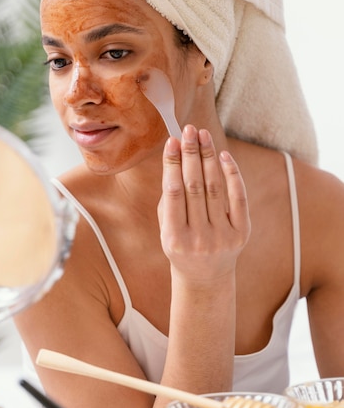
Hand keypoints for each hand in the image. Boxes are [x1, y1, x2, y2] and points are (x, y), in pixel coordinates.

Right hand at [158, 125, 249, 281]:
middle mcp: (198, 238)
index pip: (173, 192)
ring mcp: (222, 236)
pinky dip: (231, 174)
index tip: (172, 141)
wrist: (205, 277)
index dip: (172, 164)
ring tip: (203, 136)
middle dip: (190, 154)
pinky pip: (237, 197)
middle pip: (194, 186)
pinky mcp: (241, 233)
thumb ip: (168, 197)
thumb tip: (175, 157)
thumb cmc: (180, 246)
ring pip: (214, 188)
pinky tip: (223, 156)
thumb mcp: (166, 228)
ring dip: (208, 157)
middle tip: (188, 130)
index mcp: (174, 237)